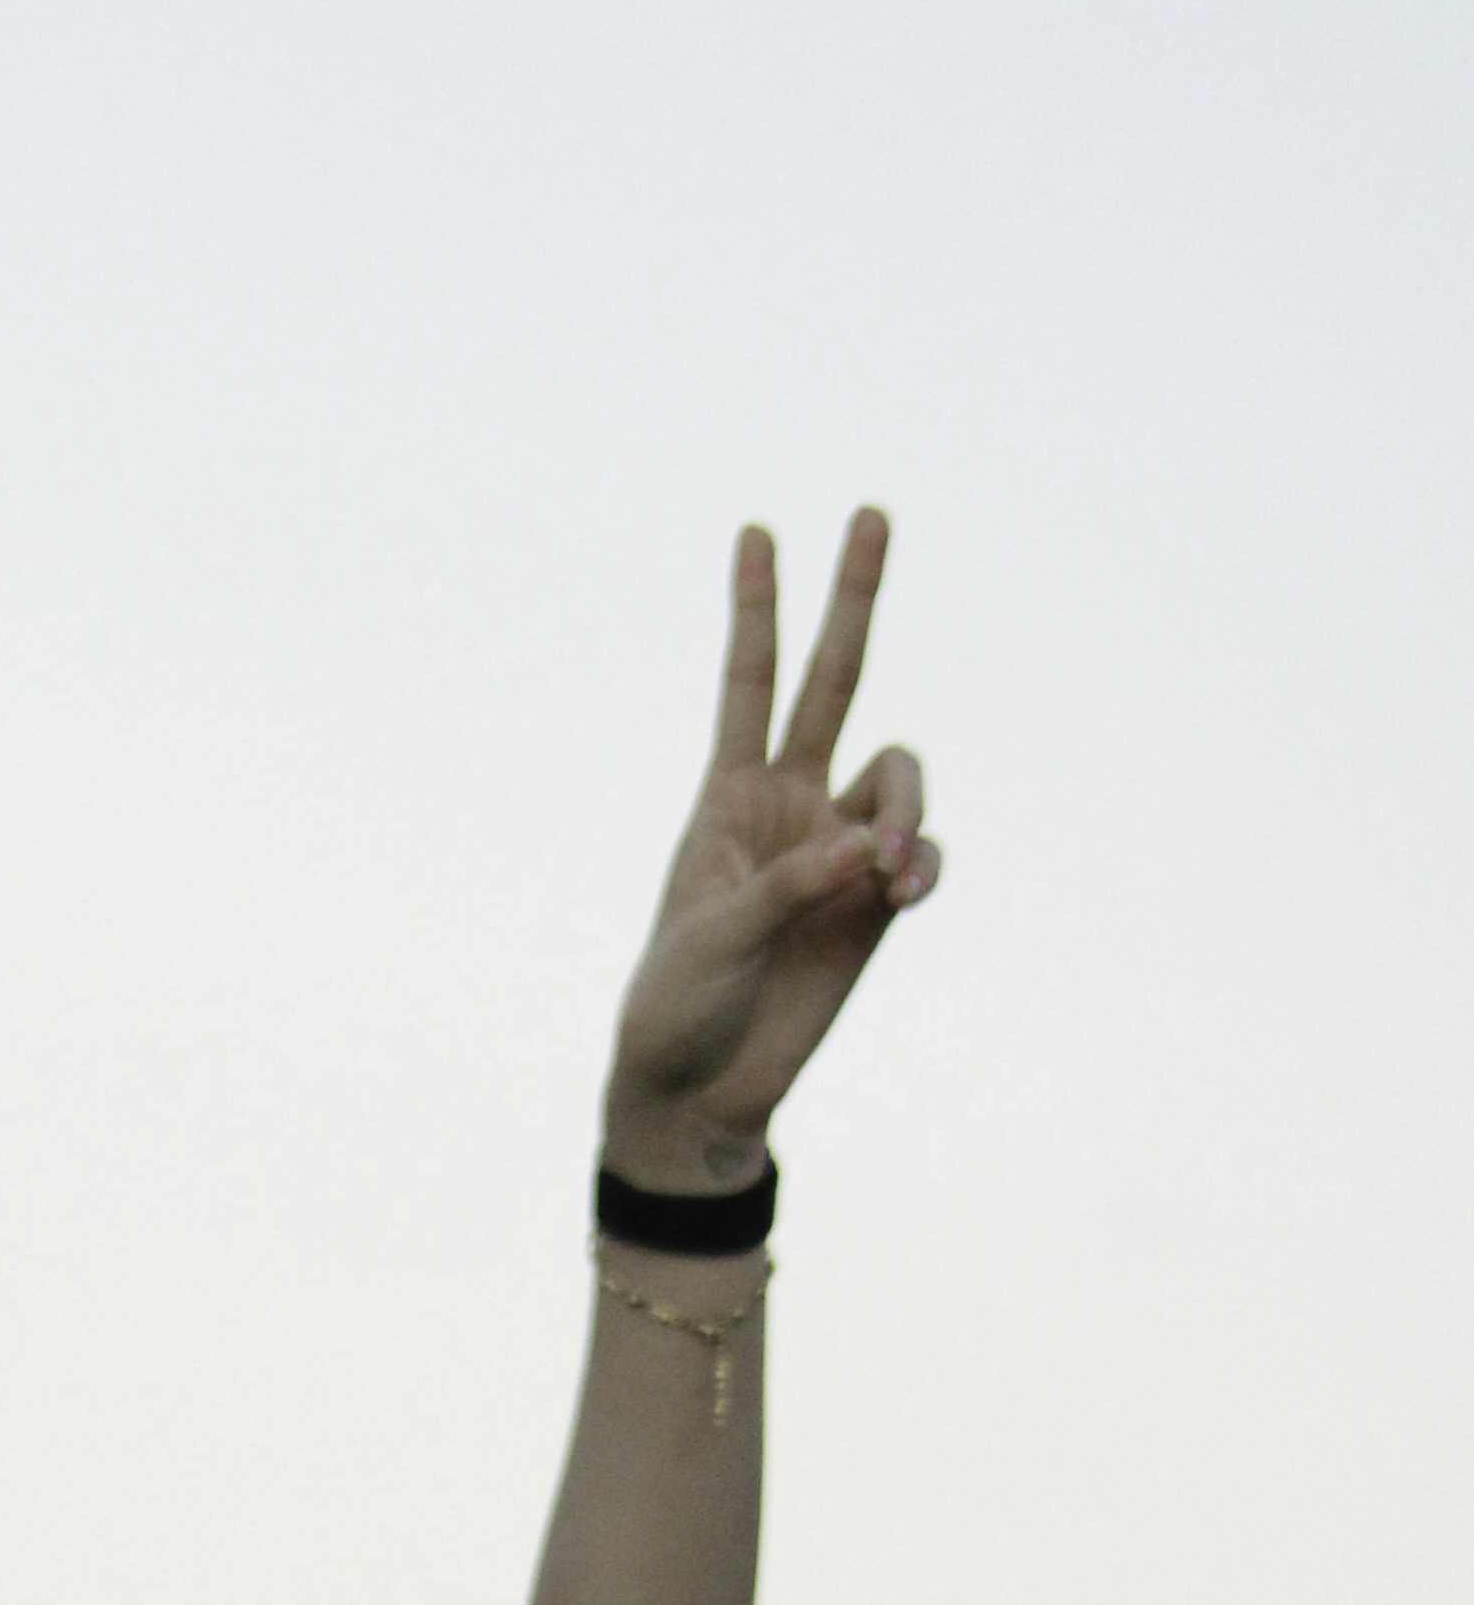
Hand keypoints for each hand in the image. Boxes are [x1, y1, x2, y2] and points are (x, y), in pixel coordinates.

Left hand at [606, 514, 939, 1182]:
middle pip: (834, 680)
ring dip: (906, 804)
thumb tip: (871, 850)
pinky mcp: (879, 904)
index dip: (756, 609)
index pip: (748, 683)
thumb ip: (791, 884)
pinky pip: (923, 855)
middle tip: (871, 512)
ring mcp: (841, 849)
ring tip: (890, 861)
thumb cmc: (680, 1005)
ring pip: (900, 777)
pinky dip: (923, 861)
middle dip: (852, 599)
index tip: (756, 531)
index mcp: (729, 798)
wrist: (701, 1092)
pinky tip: (905, 888)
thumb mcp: (715, 936)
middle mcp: (791, 806)